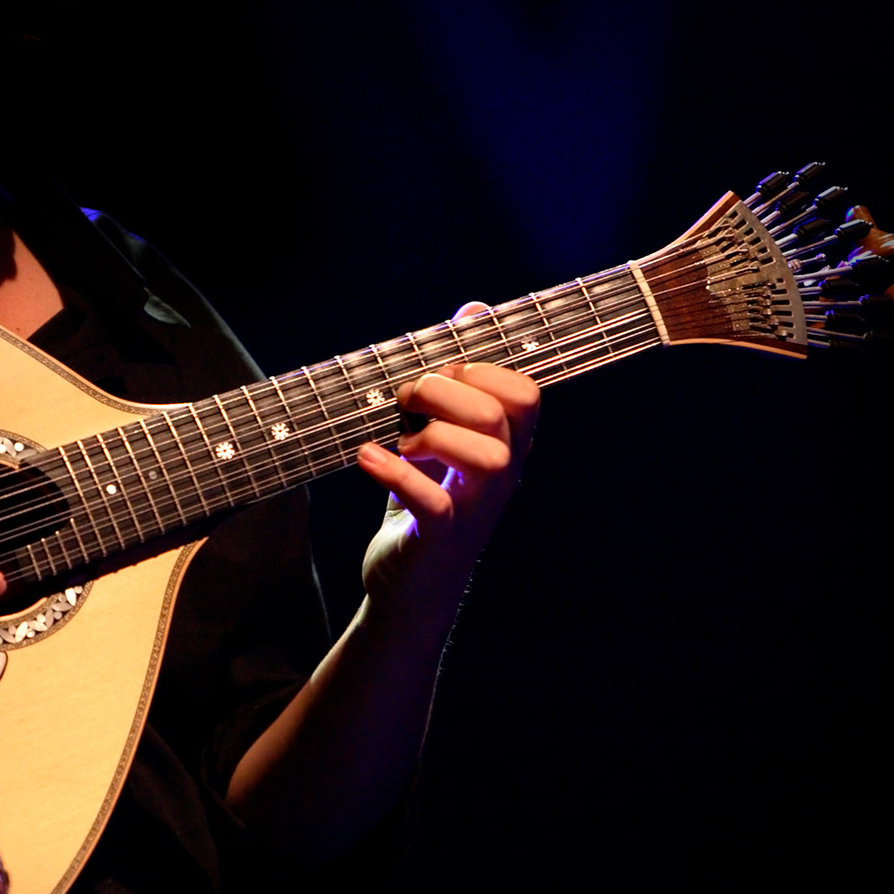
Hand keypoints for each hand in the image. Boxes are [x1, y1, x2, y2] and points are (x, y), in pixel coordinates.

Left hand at [354, 303, 539, 627]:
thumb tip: (474, 308)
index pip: (526, 393)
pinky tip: (368, 457)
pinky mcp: (441, 539)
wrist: (409, 585)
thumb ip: (456, 377)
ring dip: (433, 434)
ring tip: (399, 437)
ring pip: (488, 458)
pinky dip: (396, 473)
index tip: (439, 375)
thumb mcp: (439, 433)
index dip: (481, 370)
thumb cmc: (425, 501)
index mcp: (506, 447)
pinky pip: (433, 502)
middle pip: (501, 415)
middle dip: (445, 391)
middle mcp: (502, 477)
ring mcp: (476, 510)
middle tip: (404, 398)